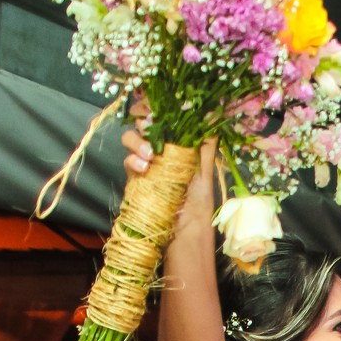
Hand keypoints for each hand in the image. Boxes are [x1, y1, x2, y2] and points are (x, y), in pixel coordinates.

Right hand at [122, 112, 215, 232]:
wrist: (186, 231)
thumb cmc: (198, 203)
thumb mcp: (204, 171)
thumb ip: (204, 145)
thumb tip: (212, 115)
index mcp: (175, 145)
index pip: (161, 119)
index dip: (156, 109)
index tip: (159, 108)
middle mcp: (158, 151)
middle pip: (142, 124)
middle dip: (143, 120)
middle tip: (150, 127)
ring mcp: (145, 164)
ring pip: (130, 140)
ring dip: (136, 141)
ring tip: (150, 155)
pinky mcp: (135, 179)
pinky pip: (128, 163)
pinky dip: (132, 161)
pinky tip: (144, 168)